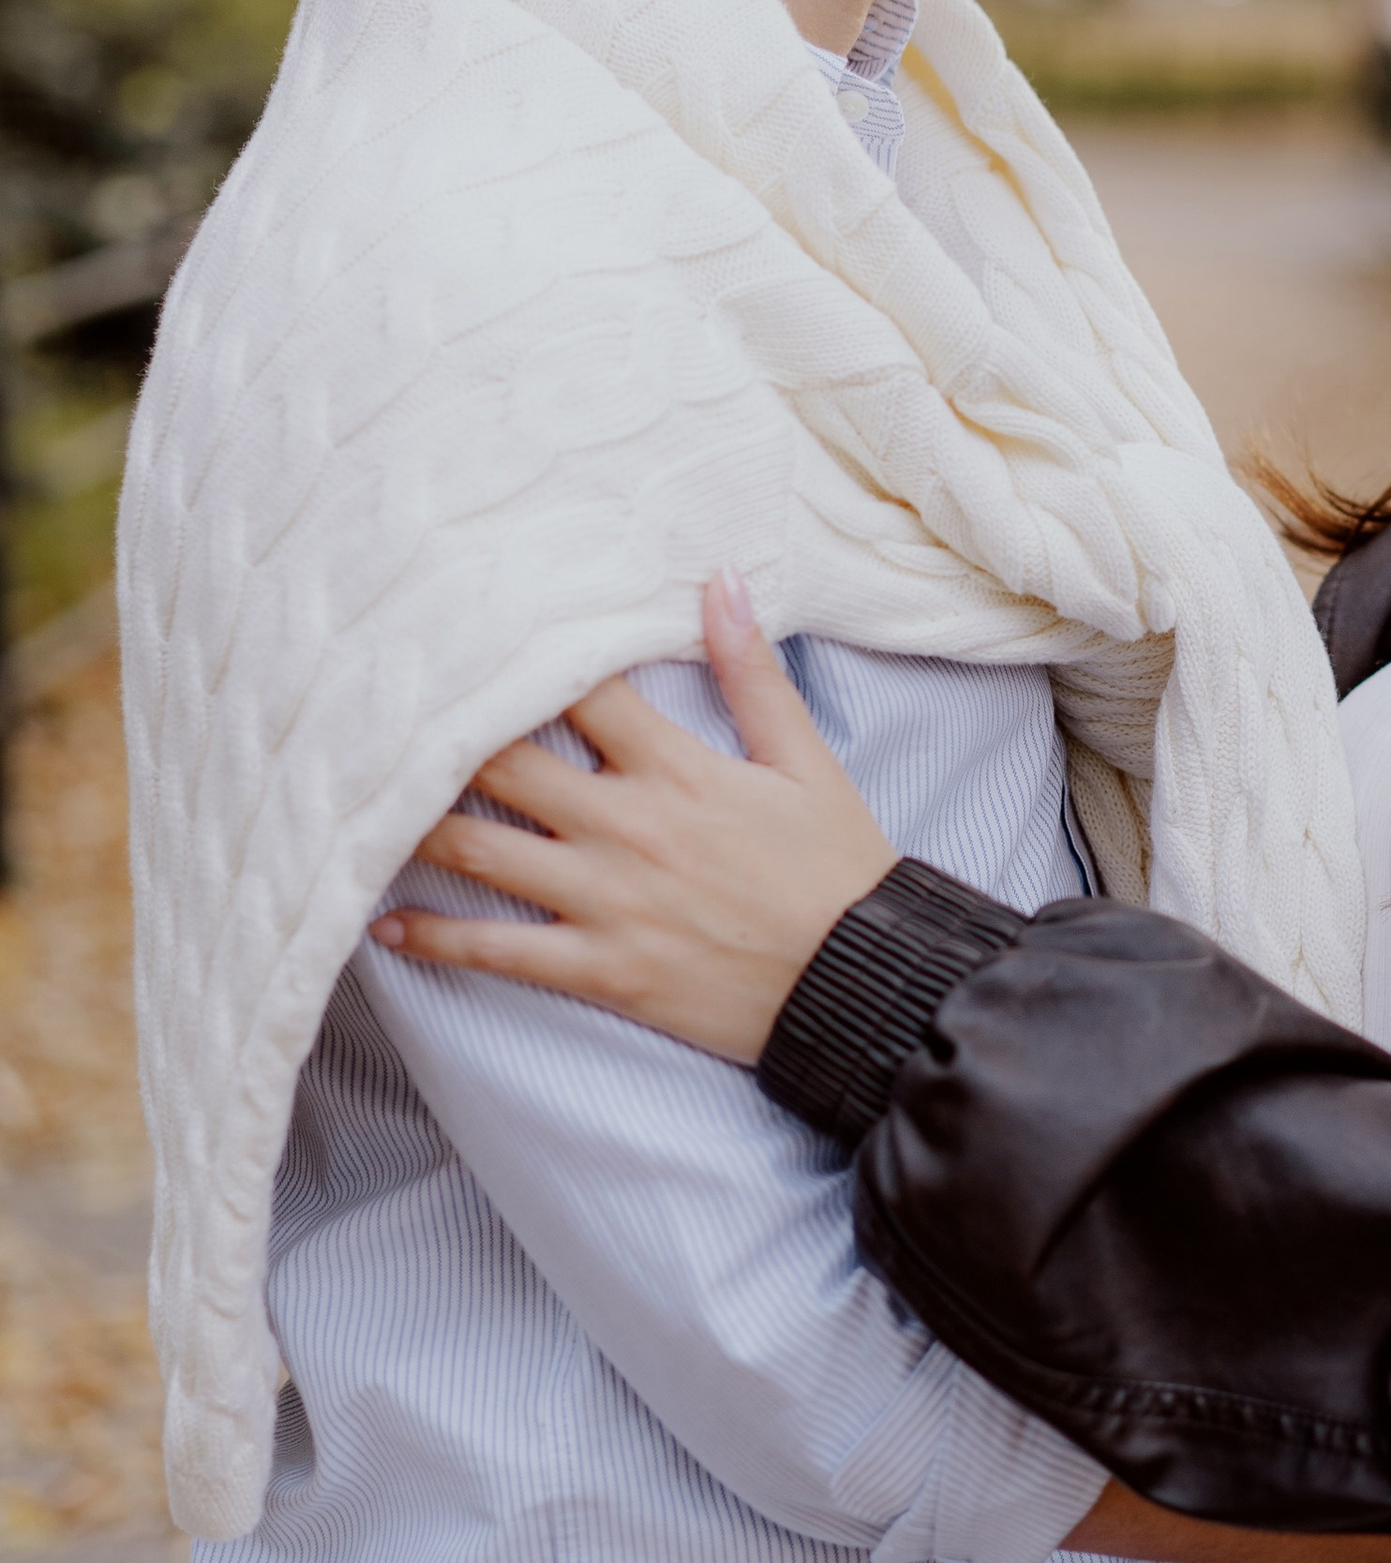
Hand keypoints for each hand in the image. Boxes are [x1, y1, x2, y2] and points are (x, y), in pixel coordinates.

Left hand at [372, 576, 897, 1062]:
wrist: (859, 981)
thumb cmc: (836, 868)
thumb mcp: (804, 759)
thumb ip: (752, 672)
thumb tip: (718, 581)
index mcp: (676, 770)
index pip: (580, 693)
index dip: (519, 659)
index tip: (466, 633)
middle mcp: (626, 828)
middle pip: (506, 765)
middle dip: (441, 736)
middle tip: (378, 711)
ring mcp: (605, 902)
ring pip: (484, 854)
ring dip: (416, 826)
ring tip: (358, 803)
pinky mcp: (600, 969)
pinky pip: (499, 953)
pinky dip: (436, 938)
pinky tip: (384, 923)